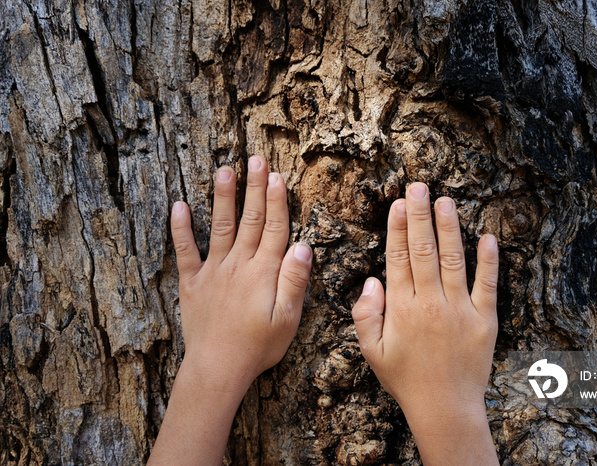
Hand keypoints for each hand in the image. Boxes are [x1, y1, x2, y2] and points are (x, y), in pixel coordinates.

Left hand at [149, 157, 311, 464]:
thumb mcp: (288, 319)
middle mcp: (238, 264)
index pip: (273, 228)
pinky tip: (179, 207)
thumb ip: (294, 280)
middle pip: (250, 220)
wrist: (218, 368)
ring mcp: (213, 272)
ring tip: (225, 170)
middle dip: (254, 188)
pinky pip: (185, 251)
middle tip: (255, 160)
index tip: (277, 176)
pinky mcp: (192, 283)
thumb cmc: (258, 346)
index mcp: (263, 272)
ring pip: (221, 227)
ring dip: (224, 198)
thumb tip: (302, 246)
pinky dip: (181, 229)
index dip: (276, 201)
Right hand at [351, 182, 498, 464]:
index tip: (398, 204)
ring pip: (453, 260)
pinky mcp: (485, 320)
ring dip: (449, 228)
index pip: (398, 258)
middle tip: (419, 187)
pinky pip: (487, 285)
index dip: (397, 228)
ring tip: (446, 201)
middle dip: (420, 215)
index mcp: (402, 308)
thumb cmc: (405, 379)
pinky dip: (488, 261)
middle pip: (423, 250)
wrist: (445, 408)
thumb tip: (371, 280)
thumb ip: (366, 315)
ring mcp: (460, 310)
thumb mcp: (372, 352)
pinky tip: (488, 237)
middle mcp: (430, 303)